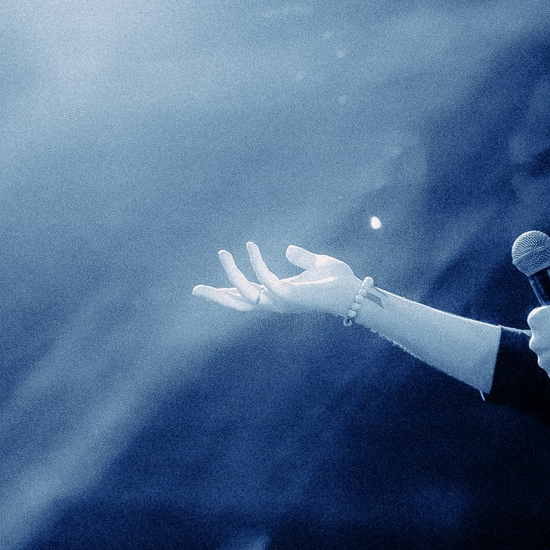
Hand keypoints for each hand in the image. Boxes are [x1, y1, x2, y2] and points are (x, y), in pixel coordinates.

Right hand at [194, 242, 364, 317]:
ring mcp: (280, 301)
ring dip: (231, 273)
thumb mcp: (316, 265)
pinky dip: (255, 262)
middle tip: (195, 290)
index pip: (246, 296)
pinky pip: (264, 278)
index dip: (227, 291)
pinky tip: (250, 245)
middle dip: (216, 297)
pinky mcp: (288, 296)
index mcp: (278, 296)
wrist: (354, 291)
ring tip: (223, 251)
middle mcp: (276, 302)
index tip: (205, 288)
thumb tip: (287, 250)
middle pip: (238, 303)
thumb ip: (302, 258)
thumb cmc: (338, 281)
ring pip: (245, 292)